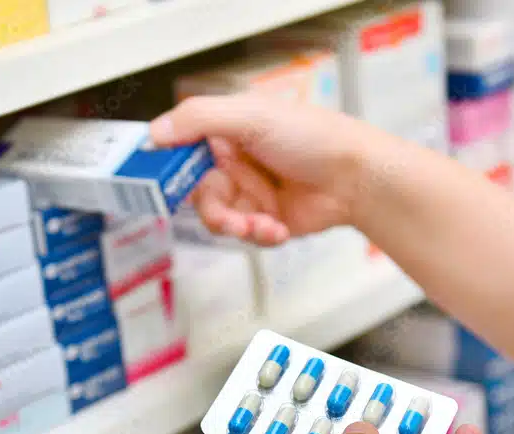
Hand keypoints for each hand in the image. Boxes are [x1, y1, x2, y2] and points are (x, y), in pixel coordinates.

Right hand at [150, 93, 387, 245]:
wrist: (358, 178)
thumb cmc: (314, 137)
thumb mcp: (251, 116)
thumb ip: (199, 119)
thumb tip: (154, 133)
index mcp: (229, 131)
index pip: (183, 150)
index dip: (171, 169)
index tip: (161, 185)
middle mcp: (236, 162)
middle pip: (199, 193)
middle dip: (213, 209)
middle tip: (227, 217)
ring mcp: (252, 192)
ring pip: (220, 219)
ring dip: (237, 226)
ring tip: (259, 225)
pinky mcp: (267, 220)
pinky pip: (246, 236)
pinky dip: (259, 235)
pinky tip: (278, 227)